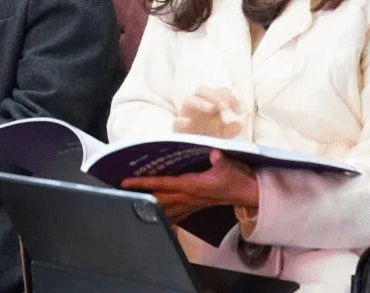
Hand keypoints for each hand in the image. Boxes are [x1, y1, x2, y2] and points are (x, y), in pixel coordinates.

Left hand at [123, 149, 258, 223]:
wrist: (248, 193)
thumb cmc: (237, 177)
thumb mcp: (230, 165)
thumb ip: (220, 159)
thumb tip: (214, 152)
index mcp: (192, 185)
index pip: (163, 184)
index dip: (144, 183)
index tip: (126, 182)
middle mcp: (188, 196)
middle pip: (158, 198)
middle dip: (140, 196)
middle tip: (122, 192)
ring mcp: (192, 203)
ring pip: (165, 208)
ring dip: (149, 207)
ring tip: (132, 204)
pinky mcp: (196, 206)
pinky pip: (176, 214)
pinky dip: (164, 215)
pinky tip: (156, 216)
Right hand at [175, 87, 241, 137]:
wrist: (193, 150)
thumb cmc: (209, 137)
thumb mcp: (223, 135)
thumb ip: (231, 130)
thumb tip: (239, 124)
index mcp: (210, 103)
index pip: (219, 92)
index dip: (230, 97)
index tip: (239, 110)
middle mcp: (197, 105)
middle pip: (203, 90)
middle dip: (215, 96)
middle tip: (225, 107)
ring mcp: (186, 114)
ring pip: (189, 100)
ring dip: (201, 102)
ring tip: (211, 108)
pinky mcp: (178, 128)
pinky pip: (177, 121)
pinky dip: (181, 121)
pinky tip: (188, 122)